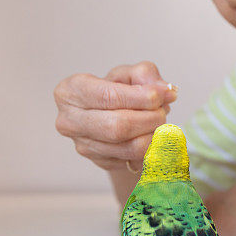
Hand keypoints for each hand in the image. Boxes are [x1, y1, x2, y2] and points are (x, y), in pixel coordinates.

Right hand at [53, 61, 176, 171]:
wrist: (111, 115)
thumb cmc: (116, 90)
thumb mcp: (128, 73)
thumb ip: (145, 74)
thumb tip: (165, 91)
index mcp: (70, 92)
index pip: (108, 97)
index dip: (140, 97)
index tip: (161, 95)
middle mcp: (70, 121)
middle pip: (118, 126)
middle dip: (149, 119)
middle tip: (164, 111)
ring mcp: (83, 145)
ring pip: (129, 147)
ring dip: (154, 134)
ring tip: (160, 121)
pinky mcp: (100, 162)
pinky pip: (135, 160)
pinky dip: (151, 148)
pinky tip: (151, 134)